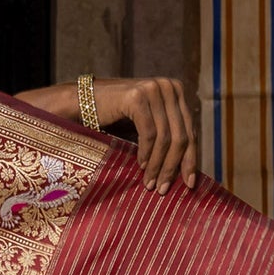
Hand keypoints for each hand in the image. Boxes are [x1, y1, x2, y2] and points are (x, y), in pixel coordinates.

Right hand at [95, 77, 197, 191]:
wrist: (82, 102)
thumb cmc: (116, 117)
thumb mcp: (149, 123)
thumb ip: (168, 136)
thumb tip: (188, 169)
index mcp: (176, 90)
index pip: (190, 130)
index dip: (191, 159)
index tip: (190, 183)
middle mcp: (168, 86)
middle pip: (180, 135)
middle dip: (173, 166)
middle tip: (164, 188)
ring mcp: (153, 89)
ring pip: (165, 137)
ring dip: (158, 164)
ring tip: (150, 182)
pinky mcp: (137, 96)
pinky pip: (149, 133)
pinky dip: (146, 153)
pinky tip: (141, 166)